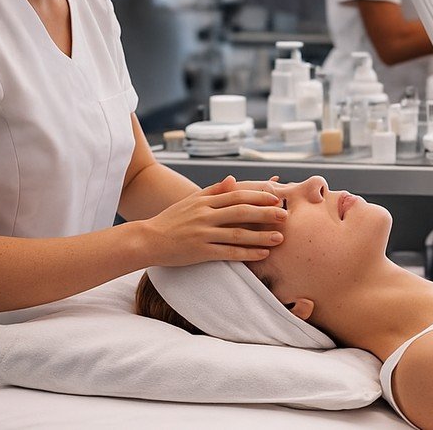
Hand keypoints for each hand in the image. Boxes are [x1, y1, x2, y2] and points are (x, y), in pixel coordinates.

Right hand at [141, 176, 285, 265]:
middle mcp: (204, 215)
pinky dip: (247, 253)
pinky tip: (263, 254)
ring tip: (279, 238)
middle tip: (285, 215)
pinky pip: (228, 252)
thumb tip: (233, 179)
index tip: (276, 196)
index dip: (258, 195)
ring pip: (237, 233)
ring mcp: (202, 233)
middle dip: (265, 213)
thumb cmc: (172, 220)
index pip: (237, 194)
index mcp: (204, 200)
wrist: (147, 239)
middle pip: (240, 211)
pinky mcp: (200, 251)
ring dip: (261, 236)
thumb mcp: (191, 201)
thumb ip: (213, 191)